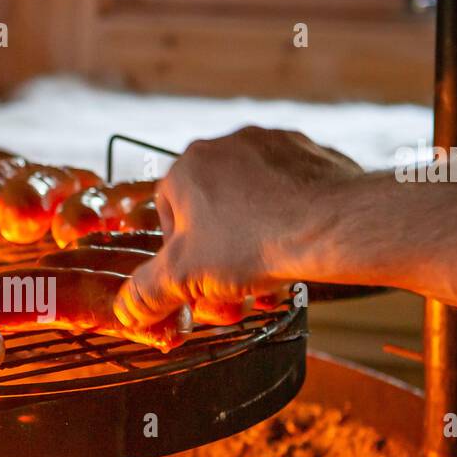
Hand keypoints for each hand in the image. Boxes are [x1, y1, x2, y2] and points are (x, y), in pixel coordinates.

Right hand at [114, 126, 362, 326]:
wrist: (332, 224)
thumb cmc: (253, 243)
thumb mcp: (185, 278)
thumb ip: (147, 294)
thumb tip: (124, 312)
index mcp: (187, 167)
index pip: (168, 215)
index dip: (182, 255)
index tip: (199, 280)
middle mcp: (226, 145)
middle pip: (212, 210)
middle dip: (221, 251)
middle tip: (236, 285)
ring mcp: (271, 144)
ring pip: (251, 200)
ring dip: (254, 237)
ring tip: (270, 272)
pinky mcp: (309, 151)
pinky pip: (289, 189)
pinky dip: (289, 217)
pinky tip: (298, 245)